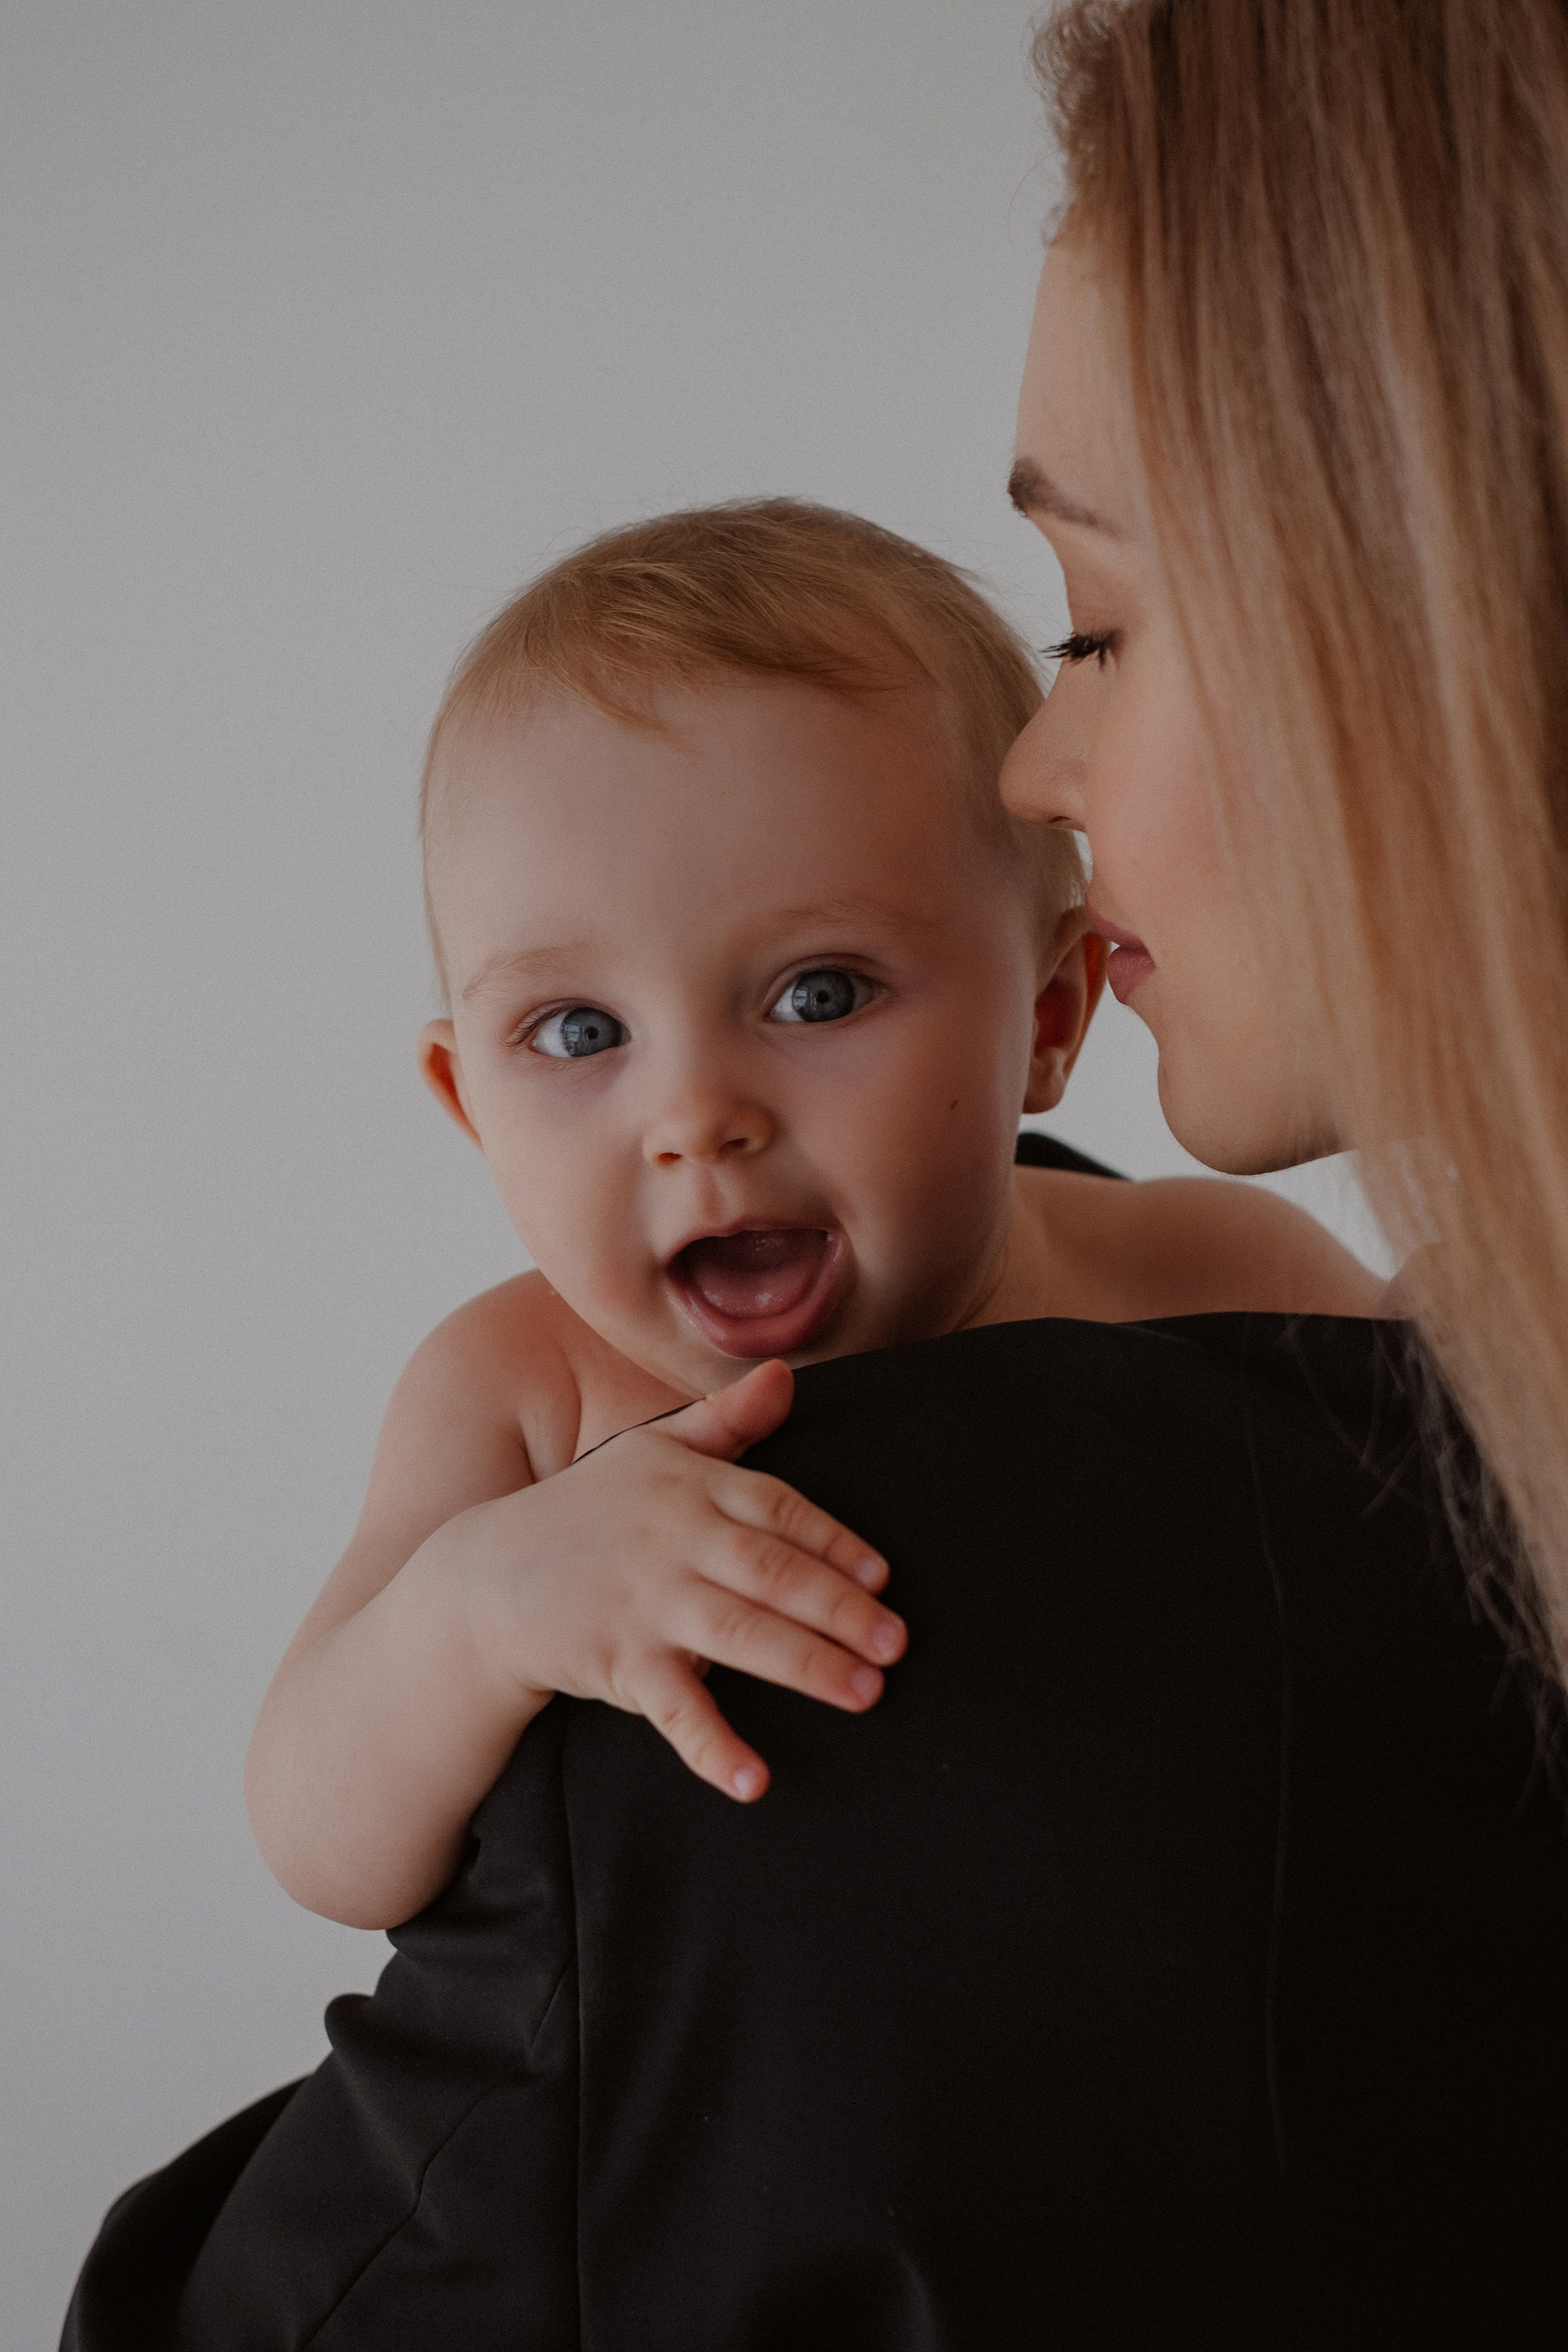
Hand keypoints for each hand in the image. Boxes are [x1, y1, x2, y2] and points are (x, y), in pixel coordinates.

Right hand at [460, 1359, 903, 1800]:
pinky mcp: (617, 1661)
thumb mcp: (651, 1450)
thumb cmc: (586, 1511)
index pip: (778, 1509)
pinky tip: (756, 1781)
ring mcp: (644, 1603)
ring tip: (866, 1692)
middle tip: (897, 1644)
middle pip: (771, 1571)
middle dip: (840, 1607)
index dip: (834, 1542)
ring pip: (741, 1635)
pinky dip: (715, 1747)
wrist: (484, 1579)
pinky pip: (675, 1709)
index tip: (882, 1576)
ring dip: (808, 1665)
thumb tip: (785, 1374)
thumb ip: (725, 1421)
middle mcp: (672, 1539)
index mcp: (689, 1485)